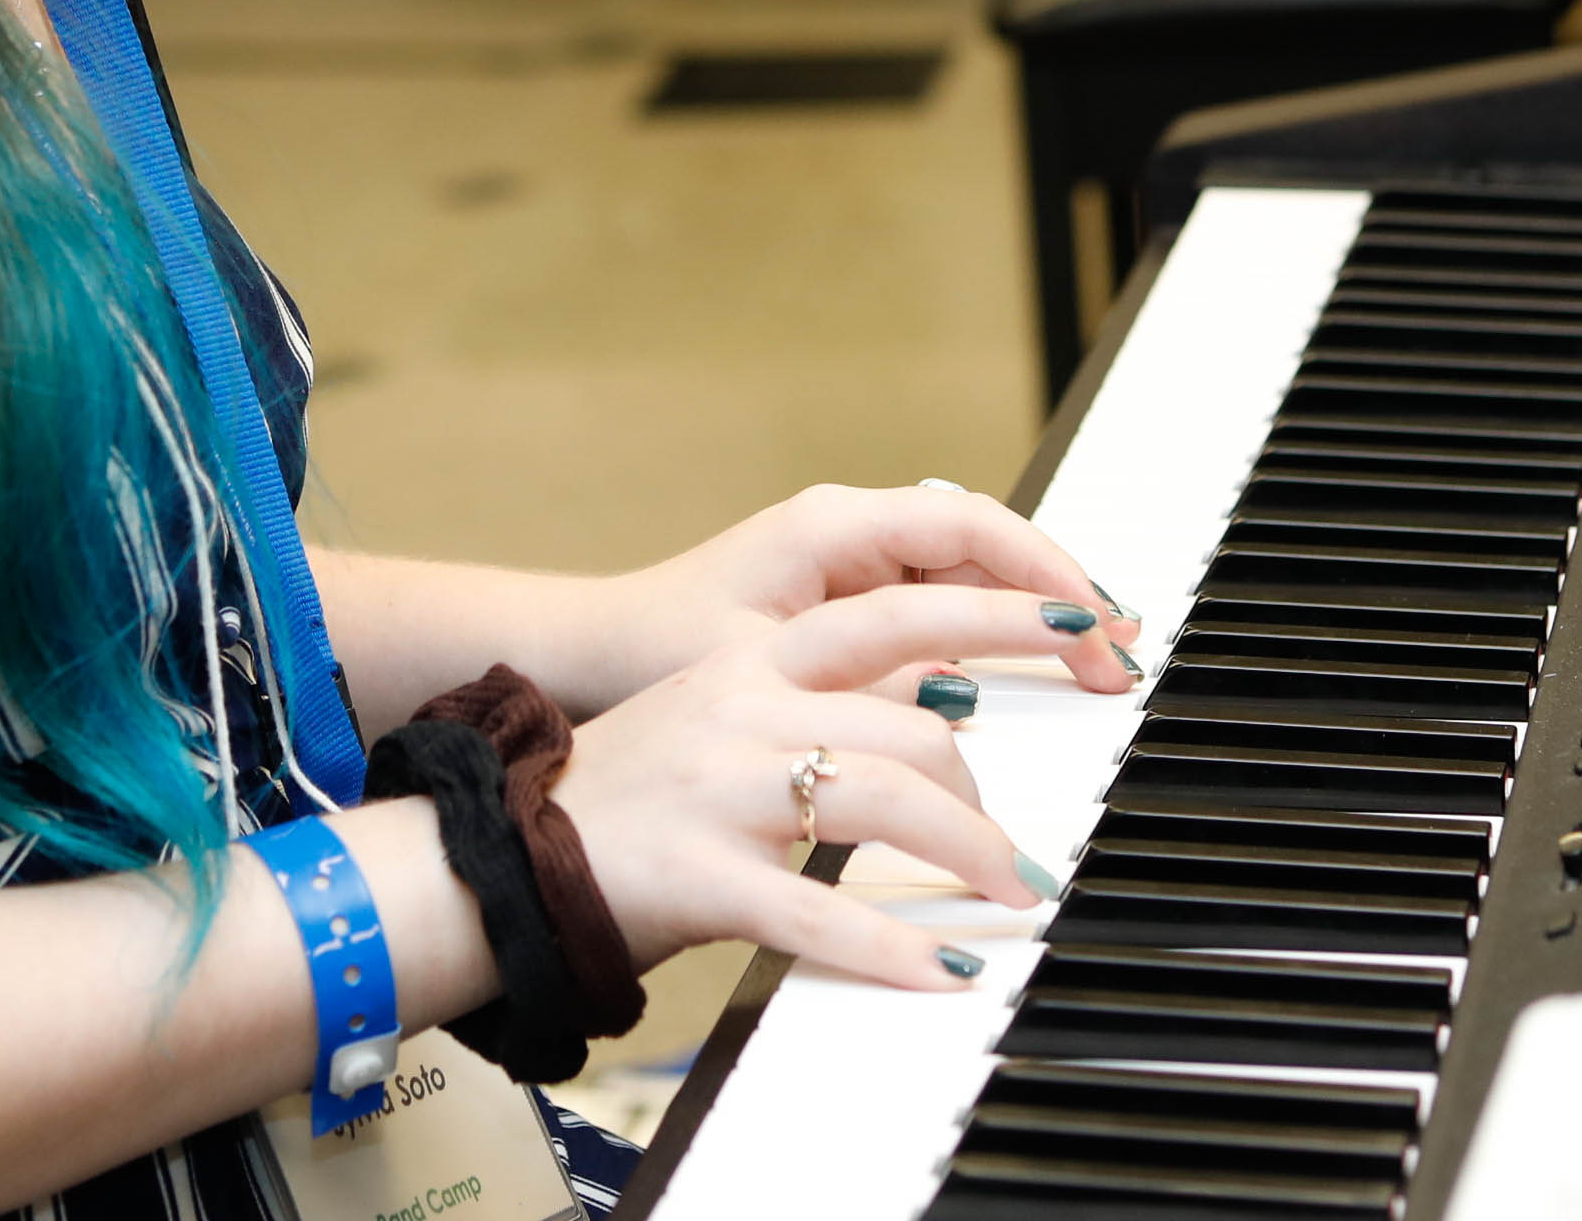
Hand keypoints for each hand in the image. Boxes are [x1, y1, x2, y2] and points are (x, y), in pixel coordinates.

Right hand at [556, 582, 1132, 990]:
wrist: (501, 852)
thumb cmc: (625, 792)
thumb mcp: (719, 708)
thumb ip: (815, 698)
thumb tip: (935, 710)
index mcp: (755, 657)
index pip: (899, 614)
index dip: (999, 612)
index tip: (1079, 621)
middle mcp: (746, 706)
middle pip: (913, 727)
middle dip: (990, 791)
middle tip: (1028, 845)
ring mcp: (724, 788)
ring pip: (886, 804)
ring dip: (967, 856)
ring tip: (1007, 895)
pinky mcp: (703, 875)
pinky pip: (822, 914)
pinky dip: (897, 947)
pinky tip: (945, 969)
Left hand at [594, 482, 1137, 704]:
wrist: (596, 654)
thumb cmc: (658, 650)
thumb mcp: (761, 674)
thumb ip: (859, 683)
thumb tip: (955, 692)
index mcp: (831, 526)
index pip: (967, 527)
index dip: (1040, 569)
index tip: (1091, 618)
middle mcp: (851, 530)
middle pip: (983, 547)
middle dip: (1057, 595)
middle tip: (1119, 655)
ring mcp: (854, 562)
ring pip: (970, 575)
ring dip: (1033, 613)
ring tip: (1099, 663)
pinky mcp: (851, 599)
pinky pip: (942, 603)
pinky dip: (993, 631)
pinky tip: (1033, 671)